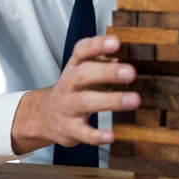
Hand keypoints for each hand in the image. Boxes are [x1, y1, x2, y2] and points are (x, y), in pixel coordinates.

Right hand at [11, 35, 139, 154]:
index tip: (116, 42)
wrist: (44, 116)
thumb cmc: (73, 89)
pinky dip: (96, 135)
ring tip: (134, 100)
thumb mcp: (83, 71)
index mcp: (74, 67)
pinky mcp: (69, 129)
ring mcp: (68, 107)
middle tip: (131, 72)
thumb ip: (104, 62)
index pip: (82, 51)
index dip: (98, 45)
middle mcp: (69, 84)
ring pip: (86, 102)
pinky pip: (83, 133)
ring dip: (111, 100)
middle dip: (107, 72)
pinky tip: (111, 136)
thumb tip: (130, 55)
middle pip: (84, 74)